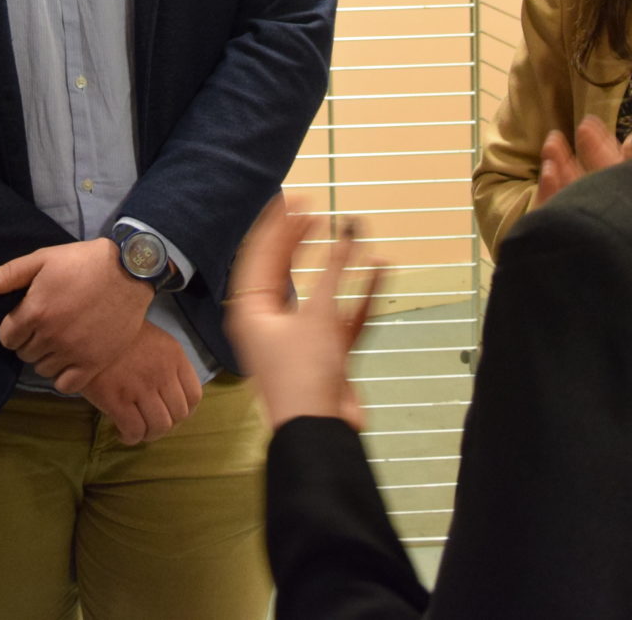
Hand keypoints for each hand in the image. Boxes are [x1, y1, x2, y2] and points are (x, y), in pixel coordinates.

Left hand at [0, 238, 152, 379]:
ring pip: (43, 370)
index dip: (14, 329)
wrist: (129, 271)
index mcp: (35, 312)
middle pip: (25, 354)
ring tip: (59, 341)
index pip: (7, 338)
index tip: (27, 319)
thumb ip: (9, 274)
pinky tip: (70, 360)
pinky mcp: (94, 363)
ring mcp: (73, 352)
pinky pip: (66, 385)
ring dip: (47, 358)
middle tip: (47, 326)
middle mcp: (51, 336)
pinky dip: (64, 376)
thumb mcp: (44, 258)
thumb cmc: (83, 262)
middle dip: (30, 341)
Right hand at [63, 323, 203, 445]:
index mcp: (174, 356)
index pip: (194, 396)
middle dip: (165, 426)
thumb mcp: (154, 340)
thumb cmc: (119, 337)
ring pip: (159, 427)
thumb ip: (168, 364)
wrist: (87, 328)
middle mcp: (162, 372)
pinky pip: (134, 431)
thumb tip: (171, 397)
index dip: (183, 411)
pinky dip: (130, 438)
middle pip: (178, 415)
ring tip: (136, 430)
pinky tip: (120, 432)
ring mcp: (140, 387)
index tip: (169, 413)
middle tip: (149, 424)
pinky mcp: (116, 399)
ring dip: (149, 435)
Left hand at [225, 198, 382, 430]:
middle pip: (284, 268)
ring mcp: (299, 337)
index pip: (259, 255)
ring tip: (350, 232)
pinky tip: (378, 270)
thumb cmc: (304, 377)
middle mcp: (271, 321)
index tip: (292, 198)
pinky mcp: (326, 353)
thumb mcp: (316, 316)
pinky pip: (343, 313)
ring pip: (318, 289)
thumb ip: (333, 271)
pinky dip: (359, 293)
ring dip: (337, 264)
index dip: (276, 224)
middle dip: (299, 239)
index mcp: (252, 310)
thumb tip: (346, 230)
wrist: (320, 432)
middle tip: (314, 210)